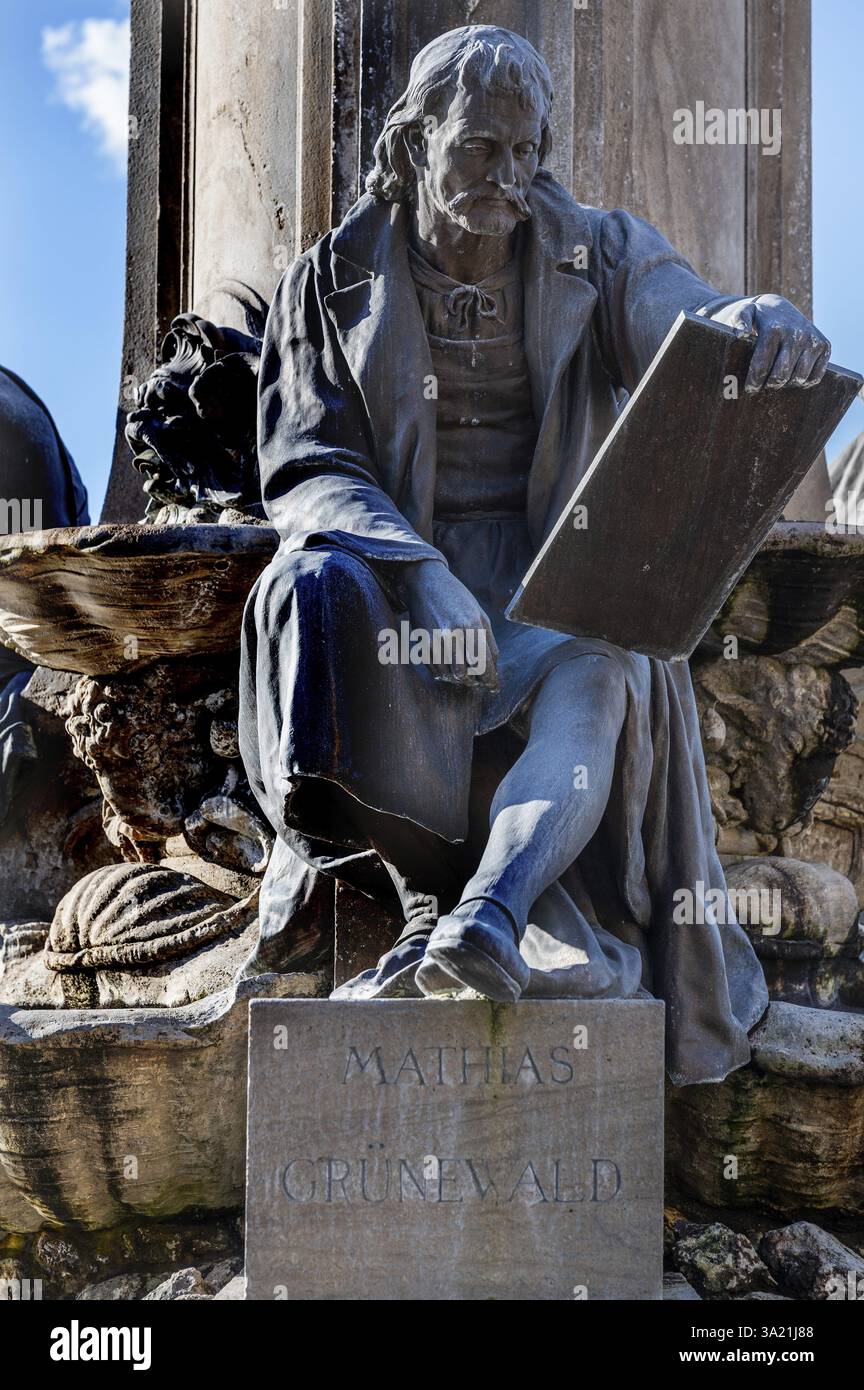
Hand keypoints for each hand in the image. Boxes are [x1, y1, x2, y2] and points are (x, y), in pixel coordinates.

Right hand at [400, 560, 498, 692]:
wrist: (427, 583)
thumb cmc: (458, 600)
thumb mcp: (480, 615)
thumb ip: (489, 642)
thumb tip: (493, 668)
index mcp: (472, 625)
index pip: (484, 663)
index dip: (490, 680)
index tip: (493, 688)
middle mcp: (453, 633)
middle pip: (465, 673)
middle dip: (473, 682)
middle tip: (477, 682)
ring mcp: (435, 638)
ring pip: (448, 674)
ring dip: (457, 679)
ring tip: (463, 676)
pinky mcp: (421, 642)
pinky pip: (434, 669)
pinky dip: (443, 673)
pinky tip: (448, 668)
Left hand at [710, 294, 830, 392]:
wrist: (780, 308)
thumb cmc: (758, 317)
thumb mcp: (744, 313)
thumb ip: (738, 321)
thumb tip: (740, 334)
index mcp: (775, 329)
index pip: (762, 366)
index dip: (754, 382)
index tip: (750, 388)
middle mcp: (796, 334)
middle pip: (781, 375)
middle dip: (770, 385)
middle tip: (764, 385)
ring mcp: (813, 340)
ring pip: (799, 378)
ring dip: (787, 384)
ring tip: (777, 379)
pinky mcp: (825, 346)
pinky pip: (816, 376)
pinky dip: (804, 382)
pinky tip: (793, 376)